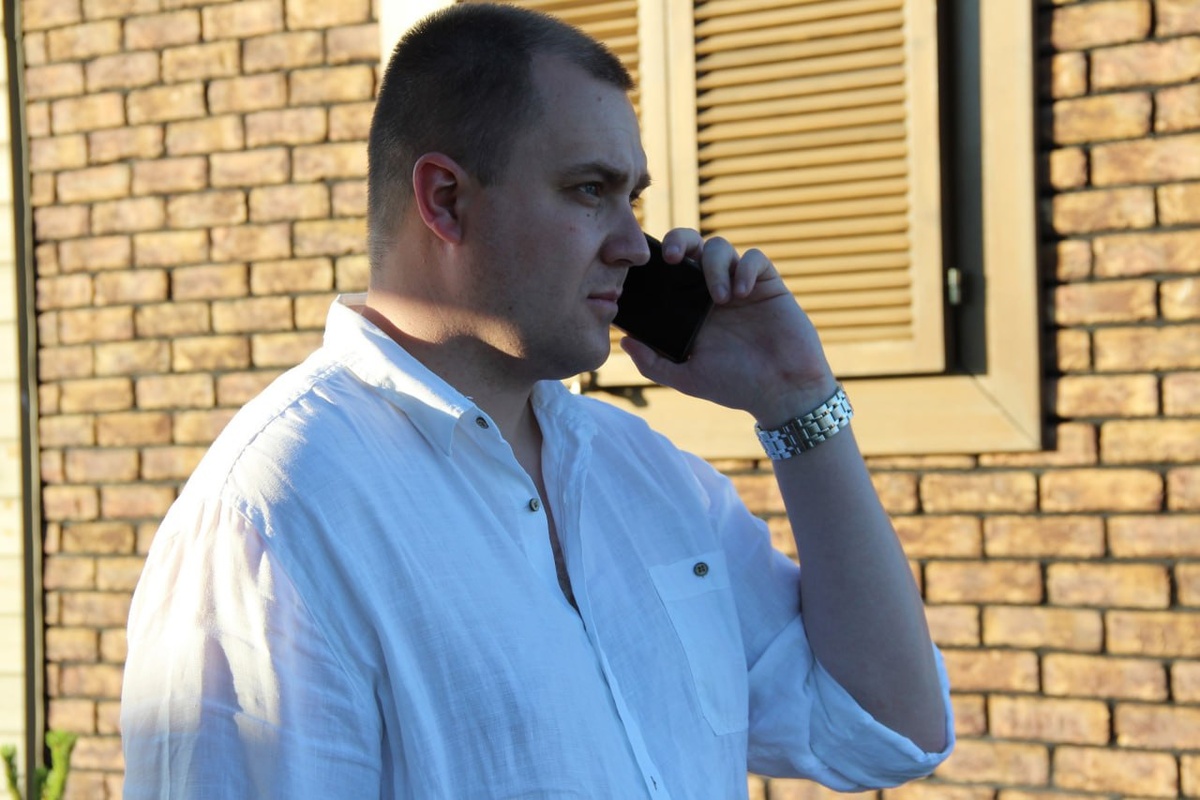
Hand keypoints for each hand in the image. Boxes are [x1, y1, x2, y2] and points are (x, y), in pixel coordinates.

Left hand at [620, 229, 836, 426]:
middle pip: (691, 246)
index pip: (668, 271)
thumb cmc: (736, 386)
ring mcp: (740, 285)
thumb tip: (624, 341)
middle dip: (679, 241)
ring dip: (714, 265)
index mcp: (690, 308)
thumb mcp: (687, 378)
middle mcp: (712, 291)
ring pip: (720, 247)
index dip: (655, 260)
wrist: (783, 391)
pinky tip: (742, 292)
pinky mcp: (768, 284)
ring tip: (721, 298)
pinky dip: (746, 268)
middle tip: (671, 258)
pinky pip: (755, 258)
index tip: (644, 267)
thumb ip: (653, 363)